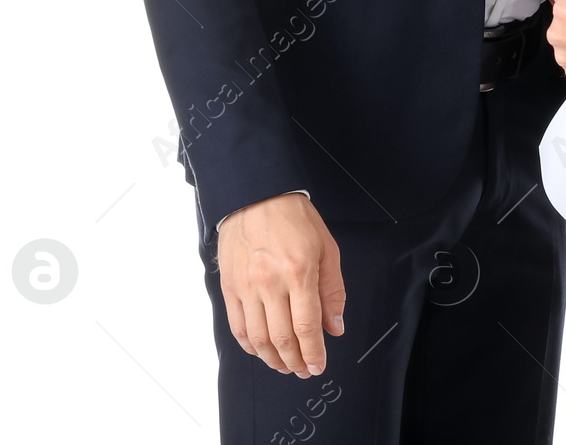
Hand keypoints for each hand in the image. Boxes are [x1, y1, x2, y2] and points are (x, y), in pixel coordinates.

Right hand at [217, 192, 344, 377]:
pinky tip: (262, 351)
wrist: (256, 195)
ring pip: (258, 339)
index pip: (306, 327)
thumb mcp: (327, 247)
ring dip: (273, 360)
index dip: (314, 353)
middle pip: (281, 339)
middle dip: (295, 362)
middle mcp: (270, 283)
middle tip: (304, 370)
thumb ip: (333, 290)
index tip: (319, 365)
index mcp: (299, 272)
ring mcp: (247, 287)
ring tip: (285, 365)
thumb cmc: (295, 218)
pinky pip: (238, 328)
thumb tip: (335, 327)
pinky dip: (250, 346)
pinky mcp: (230, 287)